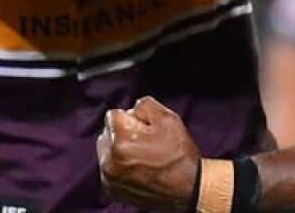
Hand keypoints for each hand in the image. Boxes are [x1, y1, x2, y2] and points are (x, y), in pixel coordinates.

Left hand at [98, 97, 200, 211]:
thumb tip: (129, 110)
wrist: (188, 189)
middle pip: (107, 132)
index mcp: (120, 139)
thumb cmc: (178, 155)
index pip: (113, 115)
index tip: (145, 130)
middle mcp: (109, 160)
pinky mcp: (111, 189)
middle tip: (145, 143)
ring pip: (106, 150)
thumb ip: (143, 105)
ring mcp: (109, 176)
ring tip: (142, 157)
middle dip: (122, 133)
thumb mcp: (167, 118)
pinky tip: (138, 168)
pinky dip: (119, 165)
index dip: (132, 119)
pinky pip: (108, 167)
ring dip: (119, 149)